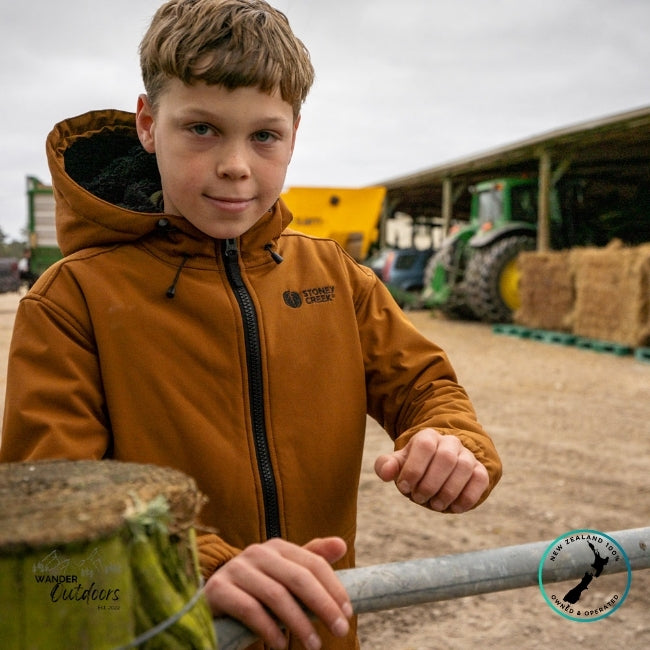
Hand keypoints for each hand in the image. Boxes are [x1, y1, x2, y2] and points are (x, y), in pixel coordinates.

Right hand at [204, 536, 352, 649]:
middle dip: (323, 605)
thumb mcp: (284, 576)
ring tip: (315, 645)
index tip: (348, 613)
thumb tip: (342, 544)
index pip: (312, 563)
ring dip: (299, 623)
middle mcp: (257, 552)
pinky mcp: (218, 589)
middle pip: (298, 578)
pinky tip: (281, 644)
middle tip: (340, 630)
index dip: (333, 587)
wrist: (212, 601)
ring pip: (276, 595)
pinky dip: (269, 629)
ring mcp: (236, 568)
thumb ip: (310, 561)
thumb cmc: (257, 591)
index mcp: (277, 547)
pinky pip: (249, 609)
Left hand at [374, 428, 488, 512]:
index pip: (424, 445)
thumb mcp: (399, 464)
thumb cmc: (415, 467)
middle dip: (430, 483)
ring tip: (435, 505)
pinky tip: (454, 508)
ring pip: (464, 468)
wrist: (437, 467)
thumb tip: (387, 473)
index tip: (404, 487)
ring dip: (448, 491)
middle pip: (446, 457)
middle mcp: (450, 442)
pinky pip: (480, 479)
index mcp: (428, 436)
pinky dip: (467, 497)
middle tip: (418, 498)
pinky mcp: (479, 470)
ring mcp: (467, 455)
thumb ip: (387, 466)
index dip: (414, 468)